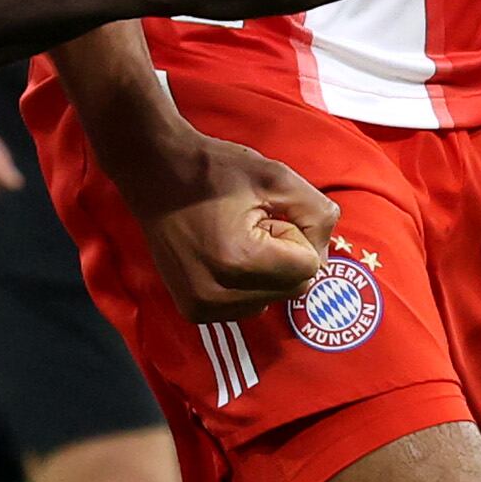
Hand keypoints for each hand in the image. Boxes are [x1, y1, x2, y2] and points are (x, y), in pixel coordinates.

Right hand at [99, 119, 342, 318]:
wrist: (156, 173)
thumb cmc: (215, 170)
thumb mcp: (278, 177)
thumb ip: (317, 213)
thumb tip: (325, 254)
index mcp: (238, 261)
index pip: (309, 268)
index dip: (296, 234)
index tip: (267, 214)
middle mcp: (218, 295)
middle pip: (294, 288)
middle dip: (286, 256)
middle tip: (254, 224)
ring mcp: (202, 308)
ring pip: (273, 300)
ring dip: (268, 272)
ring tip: (236, 238)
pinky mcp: (193, 312)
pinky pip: (248, 307)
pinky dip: (249, 285)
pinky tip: (225, 254)